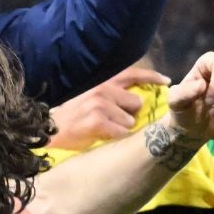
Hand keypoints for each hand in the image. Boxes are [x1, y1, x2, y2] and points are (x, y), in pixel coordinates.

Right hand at [48, 67, 169, 150]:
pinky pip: (121, 133)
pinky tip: (100, 138)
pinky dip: (115, 139)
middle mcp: (102, 90)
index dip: (151, 77)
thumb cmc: (71, 120)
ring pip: (130, 121)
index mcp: (101, 84)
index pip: (132, 74)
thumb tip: (139, 101)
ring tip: (102, 131)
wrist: (46, 132)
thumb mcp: (90, 101)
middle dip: (130, 115)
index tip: (167, 82)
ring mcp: (99, 105)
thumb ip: (112, 97)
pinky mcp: (96, 121)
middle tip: (113, 123)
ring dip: (121, 129)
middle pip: (137, 103)